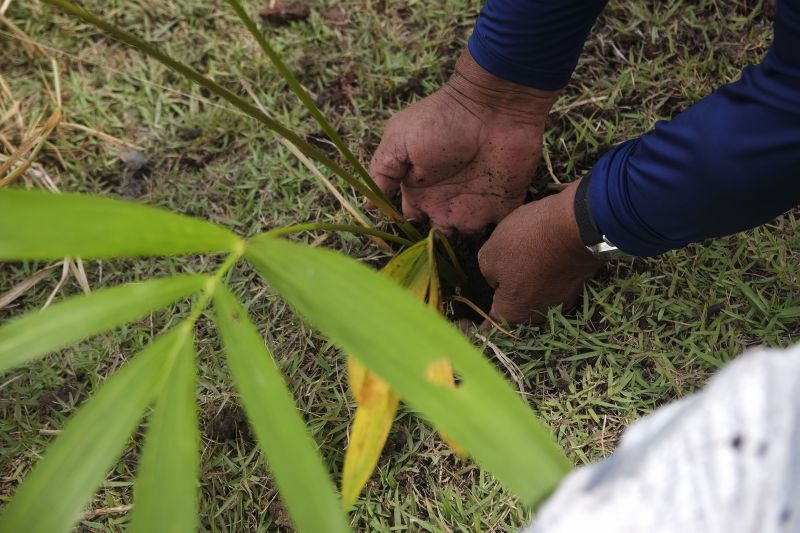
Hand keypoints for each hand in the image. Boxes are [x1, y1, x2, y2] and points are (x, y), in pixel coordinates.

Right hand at [368, 50, 559, 233]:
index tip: (408, 228)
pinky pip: (498, 233)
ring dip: (462, 237)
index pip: (410, 219)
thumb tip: (369, 205)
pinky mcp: (502, 205)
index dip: (407, 228)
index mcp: (420, 189)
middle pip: (437, 234)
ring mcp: (474, 204)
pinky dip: (494, 237)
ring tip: (462, 219)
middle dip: (436, 241)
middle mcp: (445, 200)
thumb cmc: (441, 120)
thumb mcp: (398, 140)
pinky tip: (484, 222)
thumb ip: (383, 172)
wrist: (492, 106)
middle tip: (439, 225)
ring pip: (465, 237)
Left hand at [478, 180, 602, 324]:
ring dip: (523, 286)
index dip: (472, 328)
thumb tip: (498, 279)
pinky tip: (534, 256)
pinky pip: (549, 284)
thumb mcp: (490, 254)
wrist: (579, 224)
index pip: (488, 330)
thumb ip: (487, 273)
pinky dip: (540, 274)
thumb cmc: (527, 242)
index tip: (462, 321)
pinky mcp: (575, 284)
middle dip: (501, 302)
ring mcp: (562, 301)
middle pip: (514, 314)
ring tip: (514, 264)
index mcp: (514, 314)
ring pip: (533, 298)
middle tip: (490, 284)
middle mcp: (539, 315)